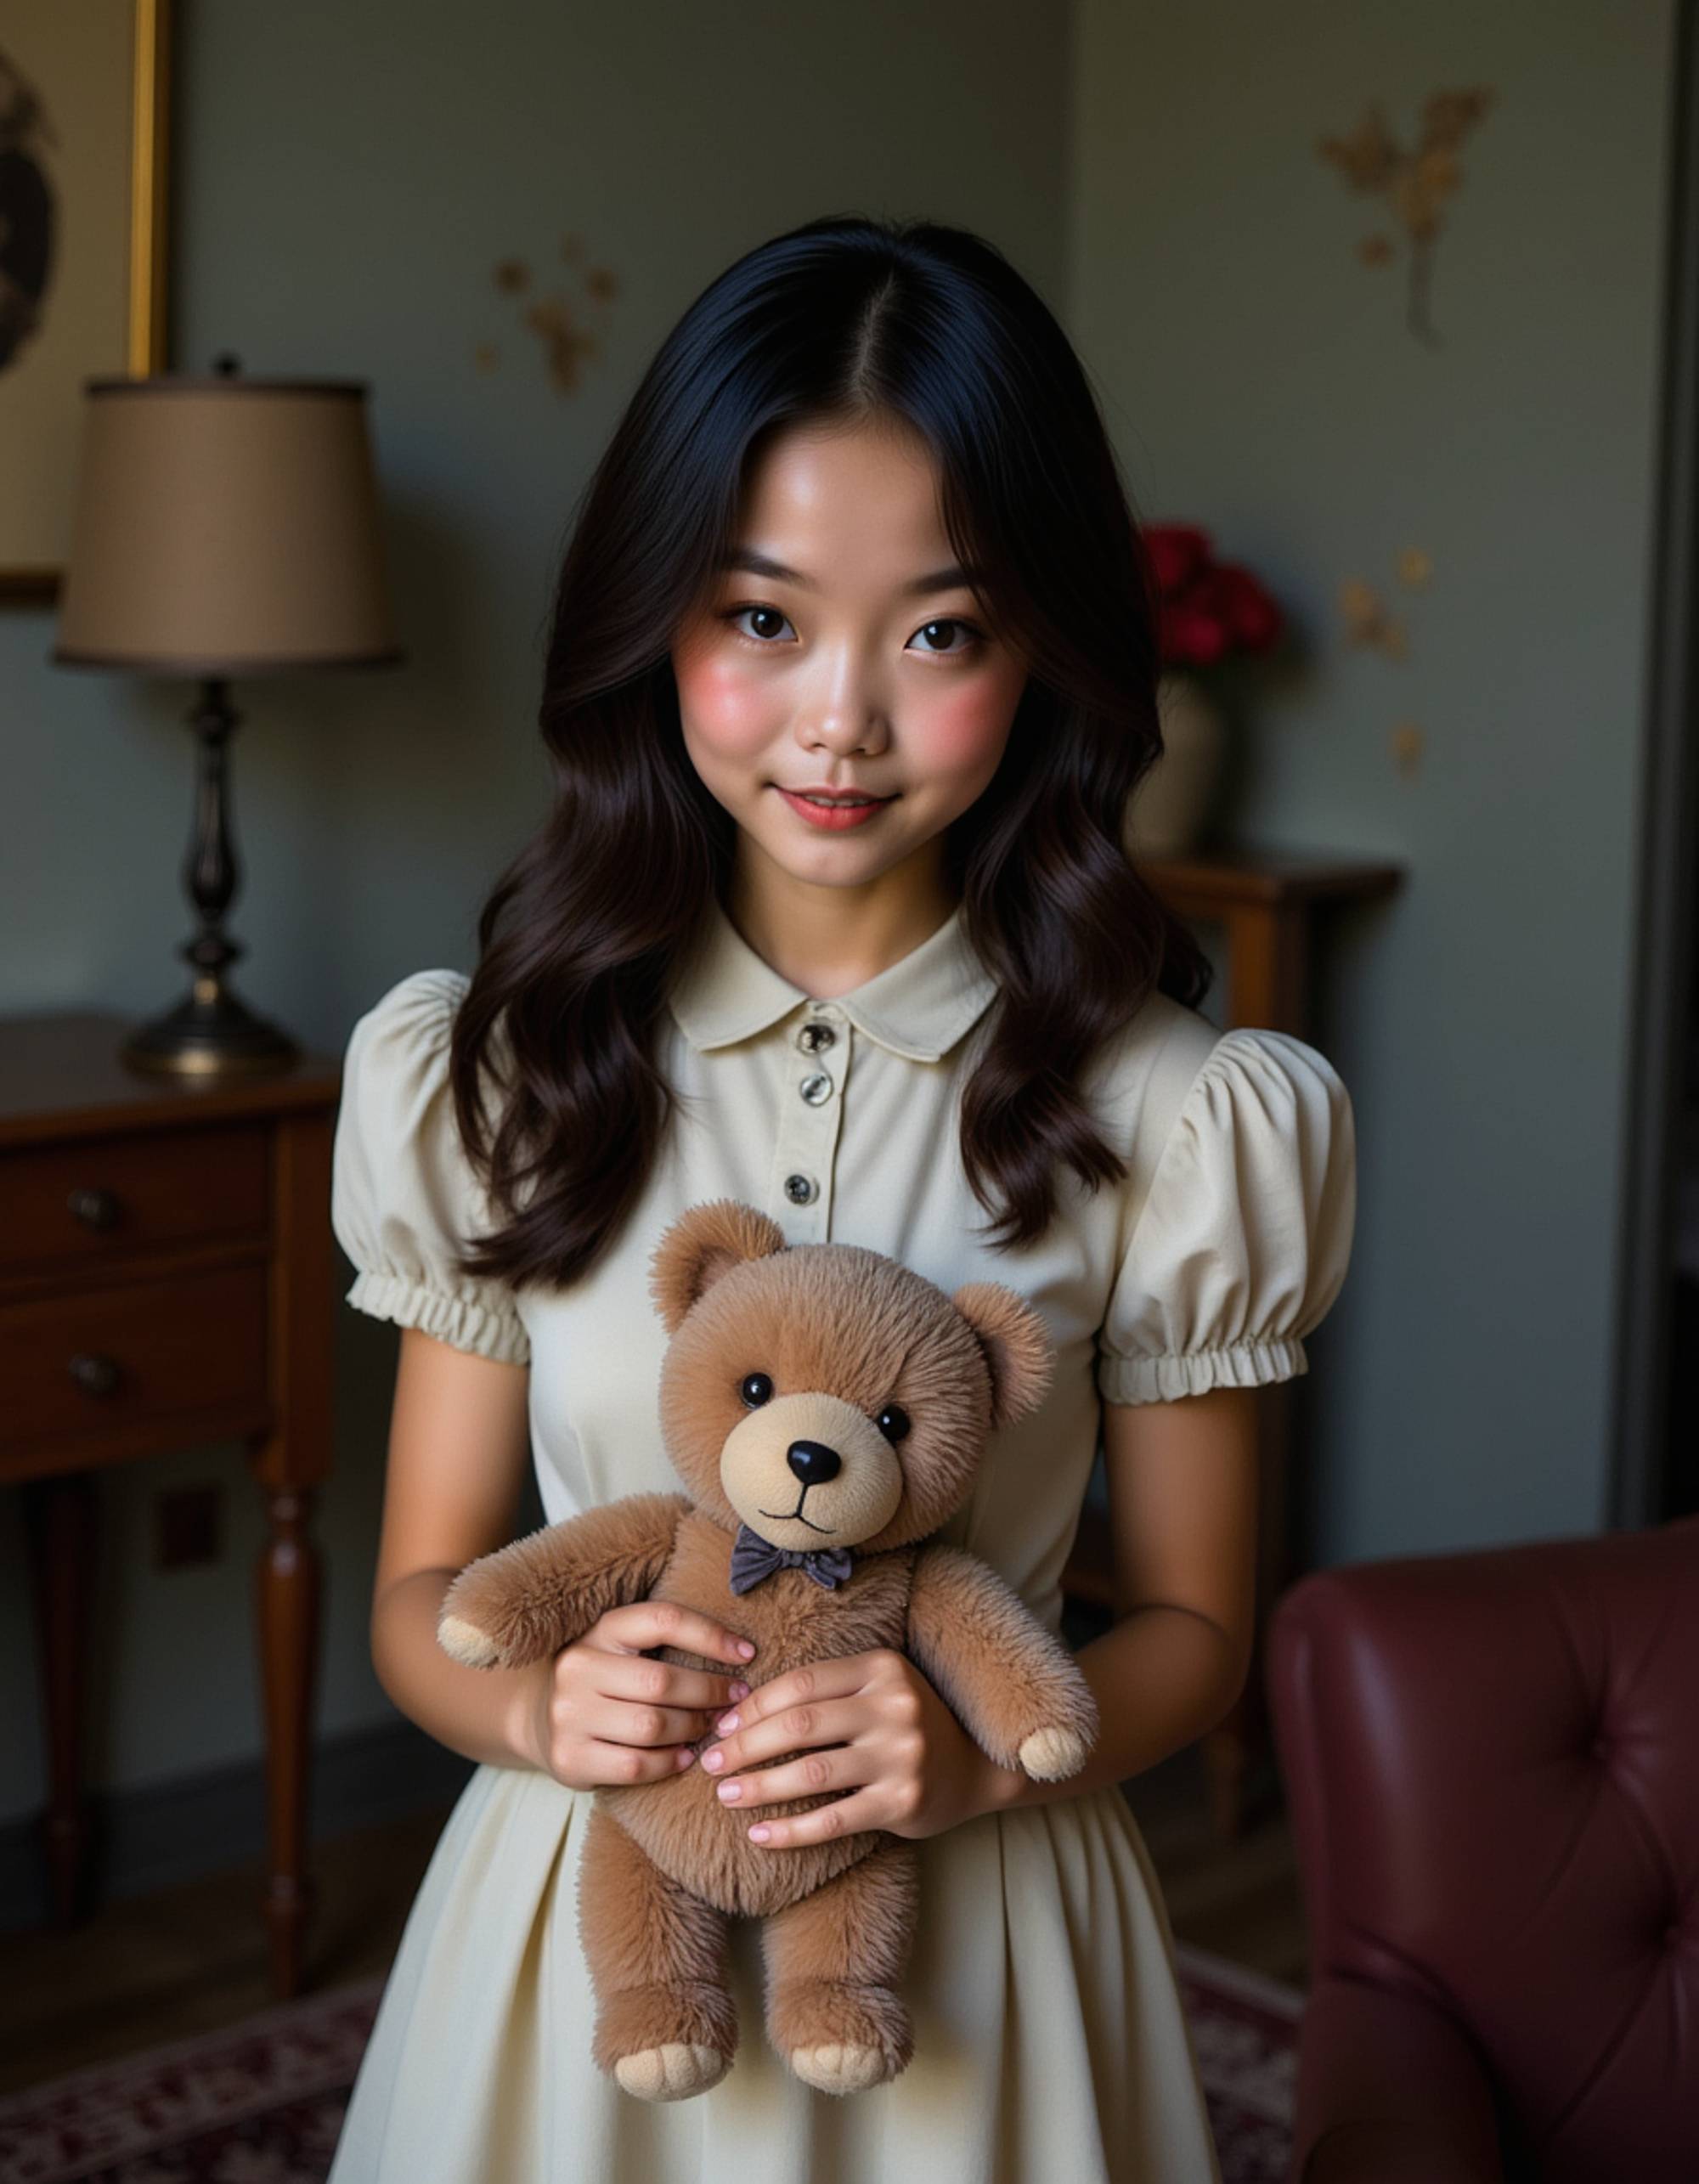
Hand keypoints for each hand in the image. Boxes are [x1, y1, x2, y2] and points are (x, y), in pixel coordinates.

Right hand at [519, 1600, 756, 1791]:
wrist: (537, 1718)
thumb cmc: (602, 1680)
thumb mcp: (623, 1647)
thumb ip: (665, 1645)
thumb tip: (740, 1654)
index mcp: (600, 1630)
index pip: (663, 1619)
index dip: (710, 1634)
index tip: (747, 1653)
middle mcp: (578, 1667)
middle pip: (662, 1680)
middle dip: (708, 1692)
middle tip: (734, 1701)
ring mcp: (569, 1715)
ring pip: (651, 1725)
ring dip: (692, 1728)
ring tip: (710, 1727)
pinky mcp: (569, 1757)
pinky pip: (636, 1764)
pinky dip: (669, 1761)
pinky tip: (685, 1756)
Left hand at [699, 1647, 1000, 1848]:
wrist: (974, 1768)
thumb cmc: (905, 1725)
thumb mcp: (876, 1690)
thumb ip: (826, 1693)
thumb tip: (740, 1712)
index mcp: (882, 1667)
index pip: (801, 1683)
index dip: (753, 1706)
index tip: (721, 1727)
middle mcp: (894, 1707)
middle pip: (800, 1724)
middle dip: (745, 1747)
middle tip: (710, 1764)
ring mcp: (901, 1756)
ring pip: (812, 1772)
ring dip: (760, 1787)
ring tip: (726, 1795)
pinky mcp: (903, 1803)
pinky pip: (833, 1819)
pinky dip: (791, 1831)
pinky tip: (760, 1835)